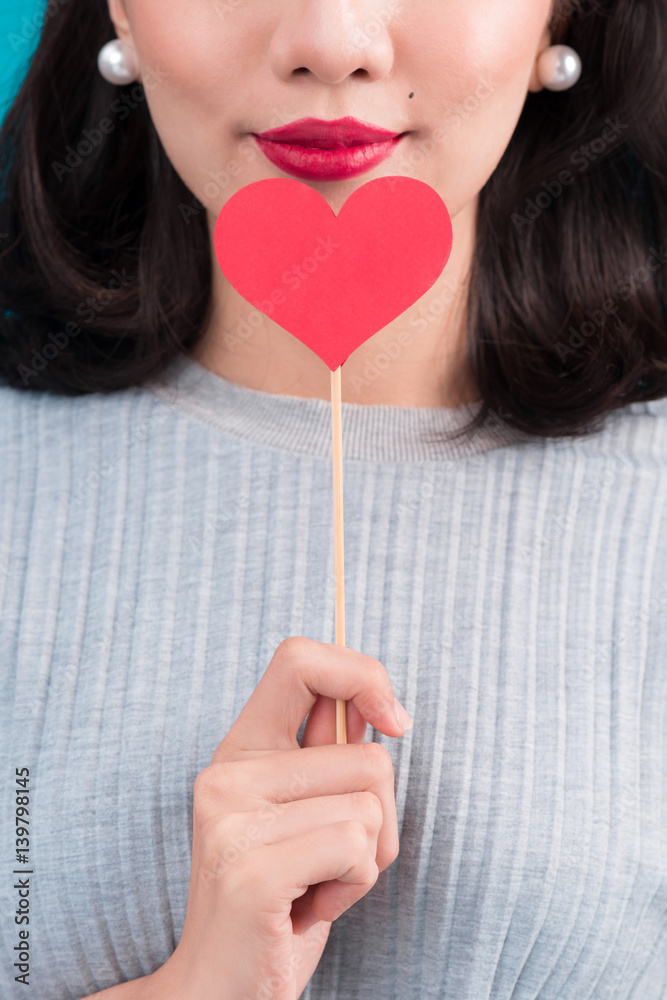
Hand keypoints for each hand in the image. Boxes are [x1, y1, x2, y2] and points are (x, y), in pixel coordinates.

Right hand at [154, 636, 412, 999]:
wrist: (221, 989)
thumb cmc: (281, 899)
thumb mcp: (303, 815)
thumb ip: (329, 756)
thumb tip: (377, 706)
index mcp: (241, 748)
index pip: (298, 659)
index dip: (361, 673)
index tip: (393, 722)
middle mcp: (227, 773)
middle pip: (370, 756)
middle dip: (380, 818)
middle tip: (331, 860)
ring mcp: (232, 819)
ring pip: (369, 806)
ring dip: (368, 859)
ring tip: (316, 884)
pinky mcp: (251, 869)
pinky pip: (356, 847)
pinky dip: (355, 886)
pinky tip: (309, 909)